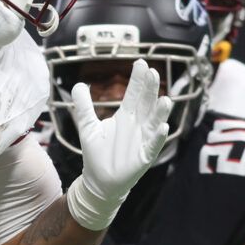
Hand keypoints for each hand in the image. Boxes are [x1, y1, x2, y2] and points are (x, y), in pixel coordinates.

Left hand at [65, 60, 174, 230]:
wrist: (98, 181)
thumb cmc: (97, 153)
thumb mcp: (88, 126)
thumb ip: (84, 106)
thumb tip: (79, 84)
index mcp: (126, 116)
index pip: (133, 94)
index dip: (137, 80)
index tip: (140, 63)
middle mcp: (137, 125)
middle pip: (146, 104)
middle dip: (149, 90)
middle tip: (152, 73)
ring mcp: (142, 140)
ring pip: (154, 123)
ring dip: (160, 112)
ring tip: (165, 99)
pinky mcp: (144, 157)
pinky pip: (153, 146)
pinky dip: (158, 138)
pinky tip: (163, 128)